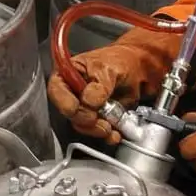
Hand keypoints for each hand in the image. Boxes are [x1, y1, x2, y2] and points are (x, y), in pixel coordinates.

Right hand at [47, 27, 182, 144]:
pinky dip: (107, 134)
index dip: (64, 102)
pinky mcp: (97, 118)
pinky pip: (98, 130)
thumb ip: (99, 85)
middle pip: (69, 112)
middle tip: (98, 116)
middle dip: (85, 118)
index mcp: (68, 73)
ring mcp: (85, 106)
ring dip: (97, 129)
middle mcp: (73, 91)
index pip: (57, 90)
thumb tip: (90, 100)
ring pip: (83, 125)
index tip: (76, 107)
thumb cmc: (120, 60)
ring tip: (110, 125)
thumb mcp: (108, 68)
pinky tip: (115, 132)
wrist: (139, 69)